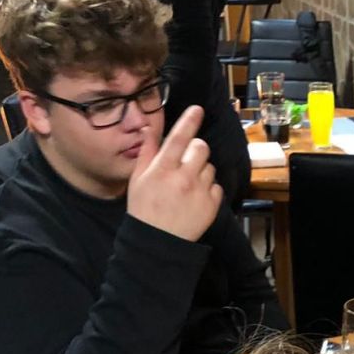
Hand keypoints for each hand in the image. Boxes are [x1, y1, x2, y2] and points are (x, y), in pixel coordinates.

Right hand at [126, 106, 222, 242]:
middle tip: (186, 161)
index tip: (198, 110)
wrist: (158, 243)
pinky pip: (217, 186)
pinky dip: (208, 189)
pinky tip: (195, 198)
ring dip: (201, 171)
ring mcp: (200, 191)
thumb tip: (150, 128)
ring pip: (210, 167)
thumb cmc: (144, 209)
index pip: (178, 138)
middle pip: (201, 147)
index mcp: (162, 169)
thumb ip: (146, 152)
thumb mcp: (137, 179)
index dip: (189, 121)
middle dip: (195, 150)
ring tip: (187, 186)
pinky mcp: (212, 205)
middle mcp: (183, 177)